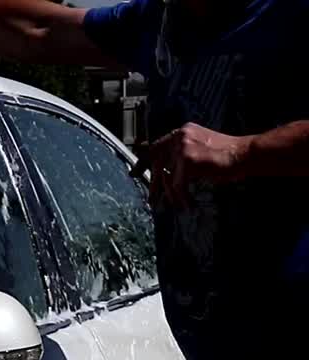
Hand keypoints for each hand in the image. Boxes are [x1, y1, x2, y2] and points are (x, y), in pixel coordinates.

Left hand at [131, 123, 252, 207]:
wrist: (246, 154)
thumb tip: (162, 175)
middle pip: (157, 163)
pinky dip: (182, 197)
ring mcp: (183, 146)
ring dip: (172, 195)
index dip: (143, 161)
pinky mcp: (188, 159)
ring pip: (167, 177)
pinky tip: (188, 205)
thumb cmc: (226, 157)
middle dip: (153, 184)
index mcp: (182, 132)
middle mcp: (180, 136)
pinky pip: (177, 184)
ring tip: (177, 205)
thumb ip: (181, 157)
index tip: (134, 173)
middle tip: (152, 199)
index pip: (156, 146)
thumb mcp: (199, 151)